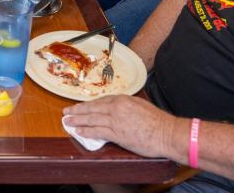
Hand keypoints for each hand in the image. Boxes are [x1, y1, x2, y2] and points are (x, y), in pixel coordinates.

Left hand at [62, 95, 183, 159]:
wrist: (167, 132)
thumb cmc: (158, 121)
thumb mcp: (140, 106)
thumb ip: (127, 106)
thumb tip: (118, 109)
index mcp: (123, 99)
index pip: (100, 101)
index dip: (88, 105)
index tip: (80, 107)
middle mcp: (117, 107)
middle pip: (92, 108)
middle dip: (77, 110)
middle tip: (66, 112)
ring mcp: (116, 120)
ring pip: (92, 119)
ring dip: (77, 120)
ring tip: (68, 121)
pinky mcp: (118, 133)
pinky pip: (97, 131)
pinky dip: (86, 131)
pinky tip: (78, 131)